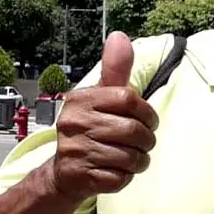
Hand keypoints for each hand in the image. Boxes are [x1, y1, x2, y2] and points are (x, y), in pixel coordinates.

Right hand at [49, 32, 159, 201]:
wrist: (67, 171)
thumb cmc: (94, 126)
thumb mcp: (103, 96)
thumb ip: (115, 69)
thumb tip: (119, 36)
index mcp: (81, 99)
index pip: (129, 99)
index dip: (147, 113)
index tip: (147, 120)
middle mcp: (73, 123)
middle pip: (134, 131)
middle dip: (146, 140)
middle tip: (140, 142)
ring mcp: (75, 151)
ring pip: (131, 157)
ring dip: (139, 160)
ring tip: (129, 157)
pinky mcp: (81, 177)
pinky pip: (121, 178)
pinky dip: (126, 177)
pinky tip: (115, 170)